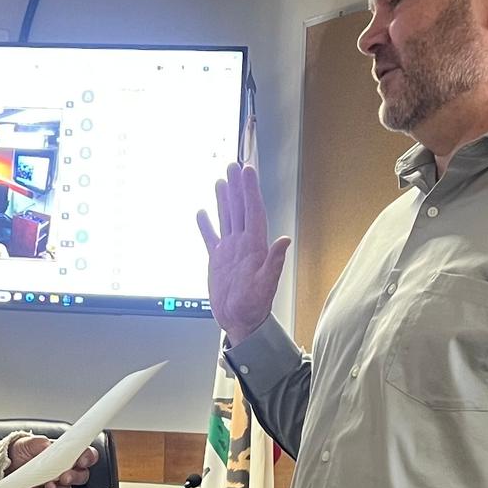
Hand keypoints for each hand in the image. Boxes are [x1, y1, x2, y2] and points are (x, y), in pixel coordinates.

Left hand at [8, 435, 97, 487]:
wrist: (5, 466)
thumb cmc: (20, 451)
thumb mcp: (27, 443)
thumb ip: (39, 443)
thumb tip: (47, 446)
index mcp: (66, 453)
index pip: (85, 455)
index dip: (87, 458)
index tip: (81, 461)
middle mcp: (64, 469)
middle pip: (81, 475)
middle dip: (74, 477)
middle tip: (64, 477)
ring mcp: (56, 483)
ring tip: (48, 486)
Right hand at [195, 162, 290, 341]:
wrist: (240, 322)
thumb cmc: (254, 307)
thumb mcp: (265, 286)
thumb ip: (274, 262)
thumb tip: (284, 240)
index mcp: (255, 246)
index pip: (253, 211)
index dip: (250, 190)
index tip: (247, 171)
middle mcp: (243, 244)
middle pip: (239, 209)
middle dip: (237, 187)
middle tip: (233, 165)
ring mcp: (230, 251)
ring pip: (227, 218)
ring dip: (224, 199)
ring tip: (221, 180)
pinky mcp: (218, 260)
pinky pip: (211, 238)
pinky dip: (206, 225)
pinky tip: (203, 213)